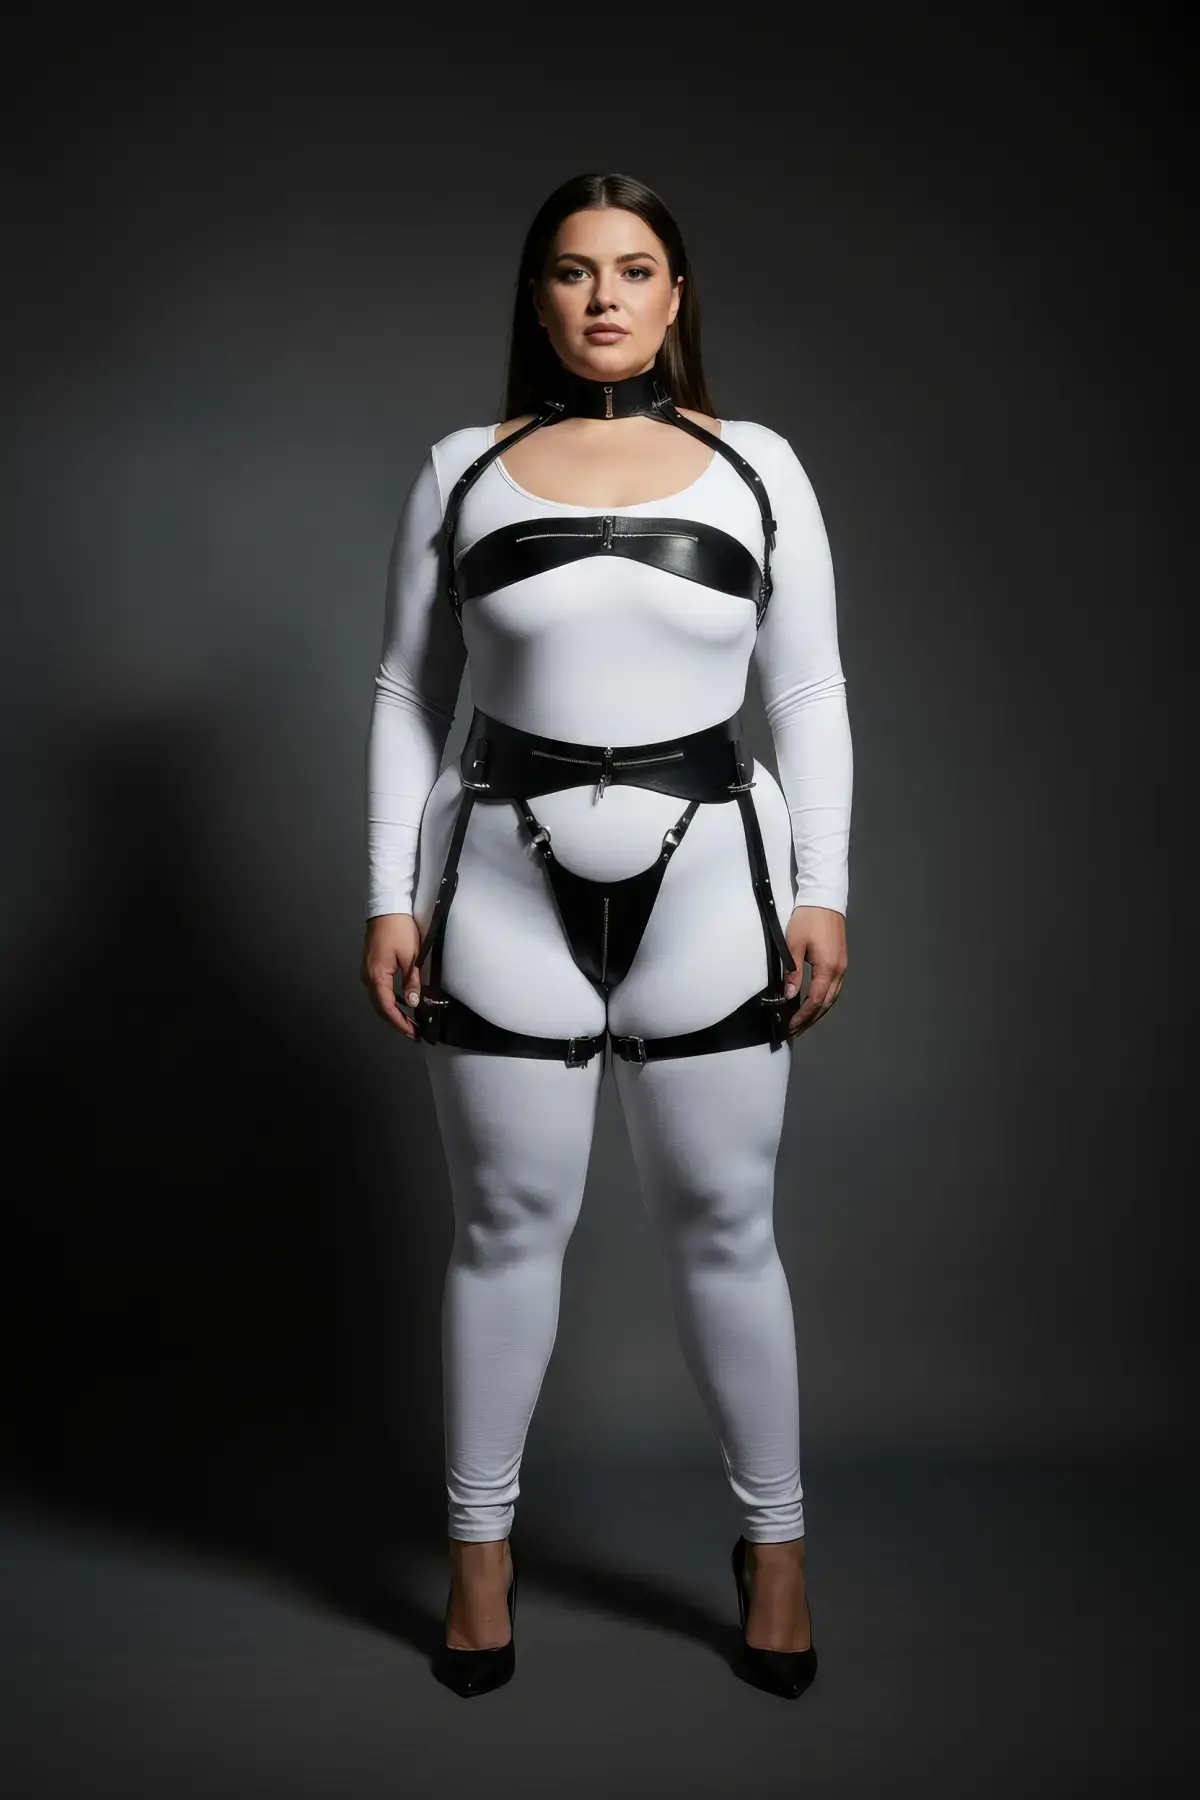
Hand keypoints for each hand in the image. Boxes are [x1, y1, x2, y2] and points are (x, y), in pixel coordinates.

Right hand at [361, 913, 423, 1040]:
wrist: (387, 908)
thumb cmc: (399, 930)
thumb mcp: (411, 957)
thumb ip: (412, 982)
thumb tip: (413, 1004)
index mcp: (377, 977)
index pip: (387, 1008)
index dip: (400, 1023)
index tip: (413, 1034)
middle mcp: (368, 977)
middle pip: (380, 1007)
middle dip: (397, 1022)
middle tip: (414, 1033)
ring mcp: (367, 972)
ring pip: (378, 1000)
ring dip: (392, 1012)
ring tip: (409, 1023)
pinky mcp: (370, 967)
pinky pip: (378, 990)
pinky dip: (389, 1001)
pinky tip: (400, 1004)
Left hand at [782, 906, 847, 1036]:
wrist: (824, 899)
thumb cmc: (808, 919)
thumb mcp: (793, 945)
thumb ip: (792, 972)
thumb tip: (790, 995)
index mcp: (828, 968)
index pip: (815, 1000)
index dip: (803, 1016)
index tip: (791, 1026)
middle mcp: (839, 970)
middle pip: (826, 1003)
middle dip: (811, 1019)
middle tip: (796, 1030)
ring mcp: (843, 966)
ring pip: (833, 997)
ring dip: (818, 1011)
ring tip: (804, 1022)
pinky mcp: (841, 961)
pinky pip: (835, 988)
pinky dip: (825, 1000)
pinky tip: (816, 1004)